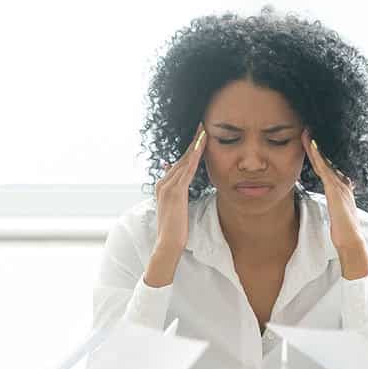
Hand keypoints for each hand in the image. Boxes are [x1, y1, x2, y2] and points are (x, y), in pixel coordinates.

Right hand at [145, 124, 206, 286]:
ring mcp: (168, 187)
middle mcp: (163, 183)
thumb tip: (182, 190)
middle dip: (192, 141)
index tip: (198, 135)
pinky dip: (194, 156)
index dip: (189, 149)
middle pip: (181, 157)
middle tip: (202, 124)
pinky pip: (187, 170)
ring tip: (204, 129)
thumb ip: (178, 196)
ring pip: (184, 160)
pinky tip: (201, 146)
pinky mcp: (175, 192)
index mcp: (163, 186)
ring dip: (194, 144)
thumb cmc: (174, 230)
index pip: (178, 163)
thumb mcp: (175, 209)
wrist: (168, 244)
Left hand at [303, 130, 367, 278]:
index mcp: (342, 188)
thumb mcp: (337, 213)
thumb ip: (335, 203)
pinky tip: (312, 146)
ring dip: (316, 146)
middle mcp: (343, 184)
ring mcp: (340, 186)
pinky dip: (318, 157)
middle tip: (309, 130)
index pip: (329, 167)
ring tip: (307, 132)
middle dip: (318, 145)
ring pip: (326, 161)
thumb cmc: (344, 231)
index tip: (312, 141)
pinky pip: (325, 169)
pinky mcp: (336, 190)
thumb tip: (331, 201)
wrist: (352, 241)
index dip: (321, 154)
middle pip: (328, 160)